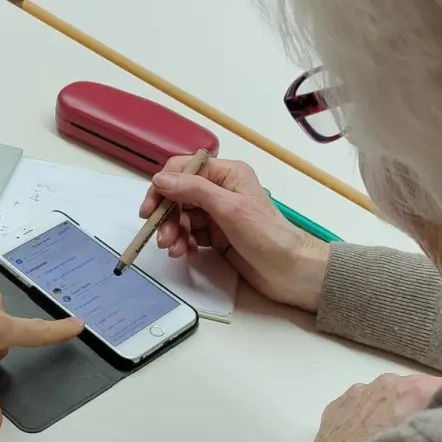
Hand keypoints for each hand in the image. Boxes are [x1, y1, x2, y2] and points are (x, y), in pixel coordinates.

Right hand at [142, 157, 330, 309]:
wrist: (291, 271)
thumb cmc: (266, 236)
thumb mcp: (229, 209)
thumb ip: (194, 190)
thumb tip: (160, 179)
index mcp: (227, 174)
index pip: (184, 169)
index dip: (163, 187)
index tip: (150, 210)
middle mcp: (221, 189)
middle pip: (179, 195)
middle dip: (167, 216)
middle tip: (160, 238)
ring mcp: (219, 213)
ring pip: (183, 216)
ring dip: (173, 232)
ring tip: (173, 249)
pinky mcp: (217, 235)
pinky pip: (191, 233)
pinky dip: (183, 242)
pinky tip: (184, 253)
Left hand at [296, 374, 441, 441]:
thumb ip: (441, 428)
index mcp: (414, 391)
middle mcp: (387, 383)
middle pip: (417, 389)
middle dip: (424, 406)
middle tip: (428, 434)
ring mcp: (360, 391)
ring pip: (389, 396)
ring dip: (396, 410)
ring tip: (397, 437)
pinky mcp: (339, 404)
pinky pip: (364, 403)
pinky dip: (371, 415)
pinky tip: (370, 438)